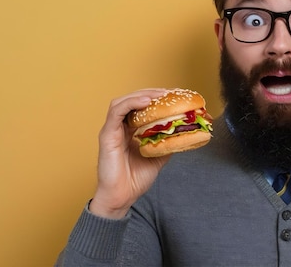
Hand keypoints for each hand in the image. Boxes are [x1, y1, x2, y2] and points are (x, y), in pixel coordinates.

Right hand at [89, 88, 169, 218]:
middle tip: (171, 93)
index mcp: (130, 130)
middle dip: (153, 93)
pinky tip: (146, 102)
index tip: (176, 95)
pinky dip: (131, 103)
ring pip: (124, 101)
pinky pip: (116, 111)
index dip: (158, 98)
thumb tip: (183, 132)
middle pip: (134, 100)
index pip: (142, 106)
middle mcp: (120, 127)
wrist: (122, 197)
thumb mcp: (159, 157)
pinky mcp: (107, 134)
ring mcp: (112, 130)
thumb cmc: (135, 179)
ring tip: (160, 95)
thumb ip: (167, 143)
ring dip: (143, 95)